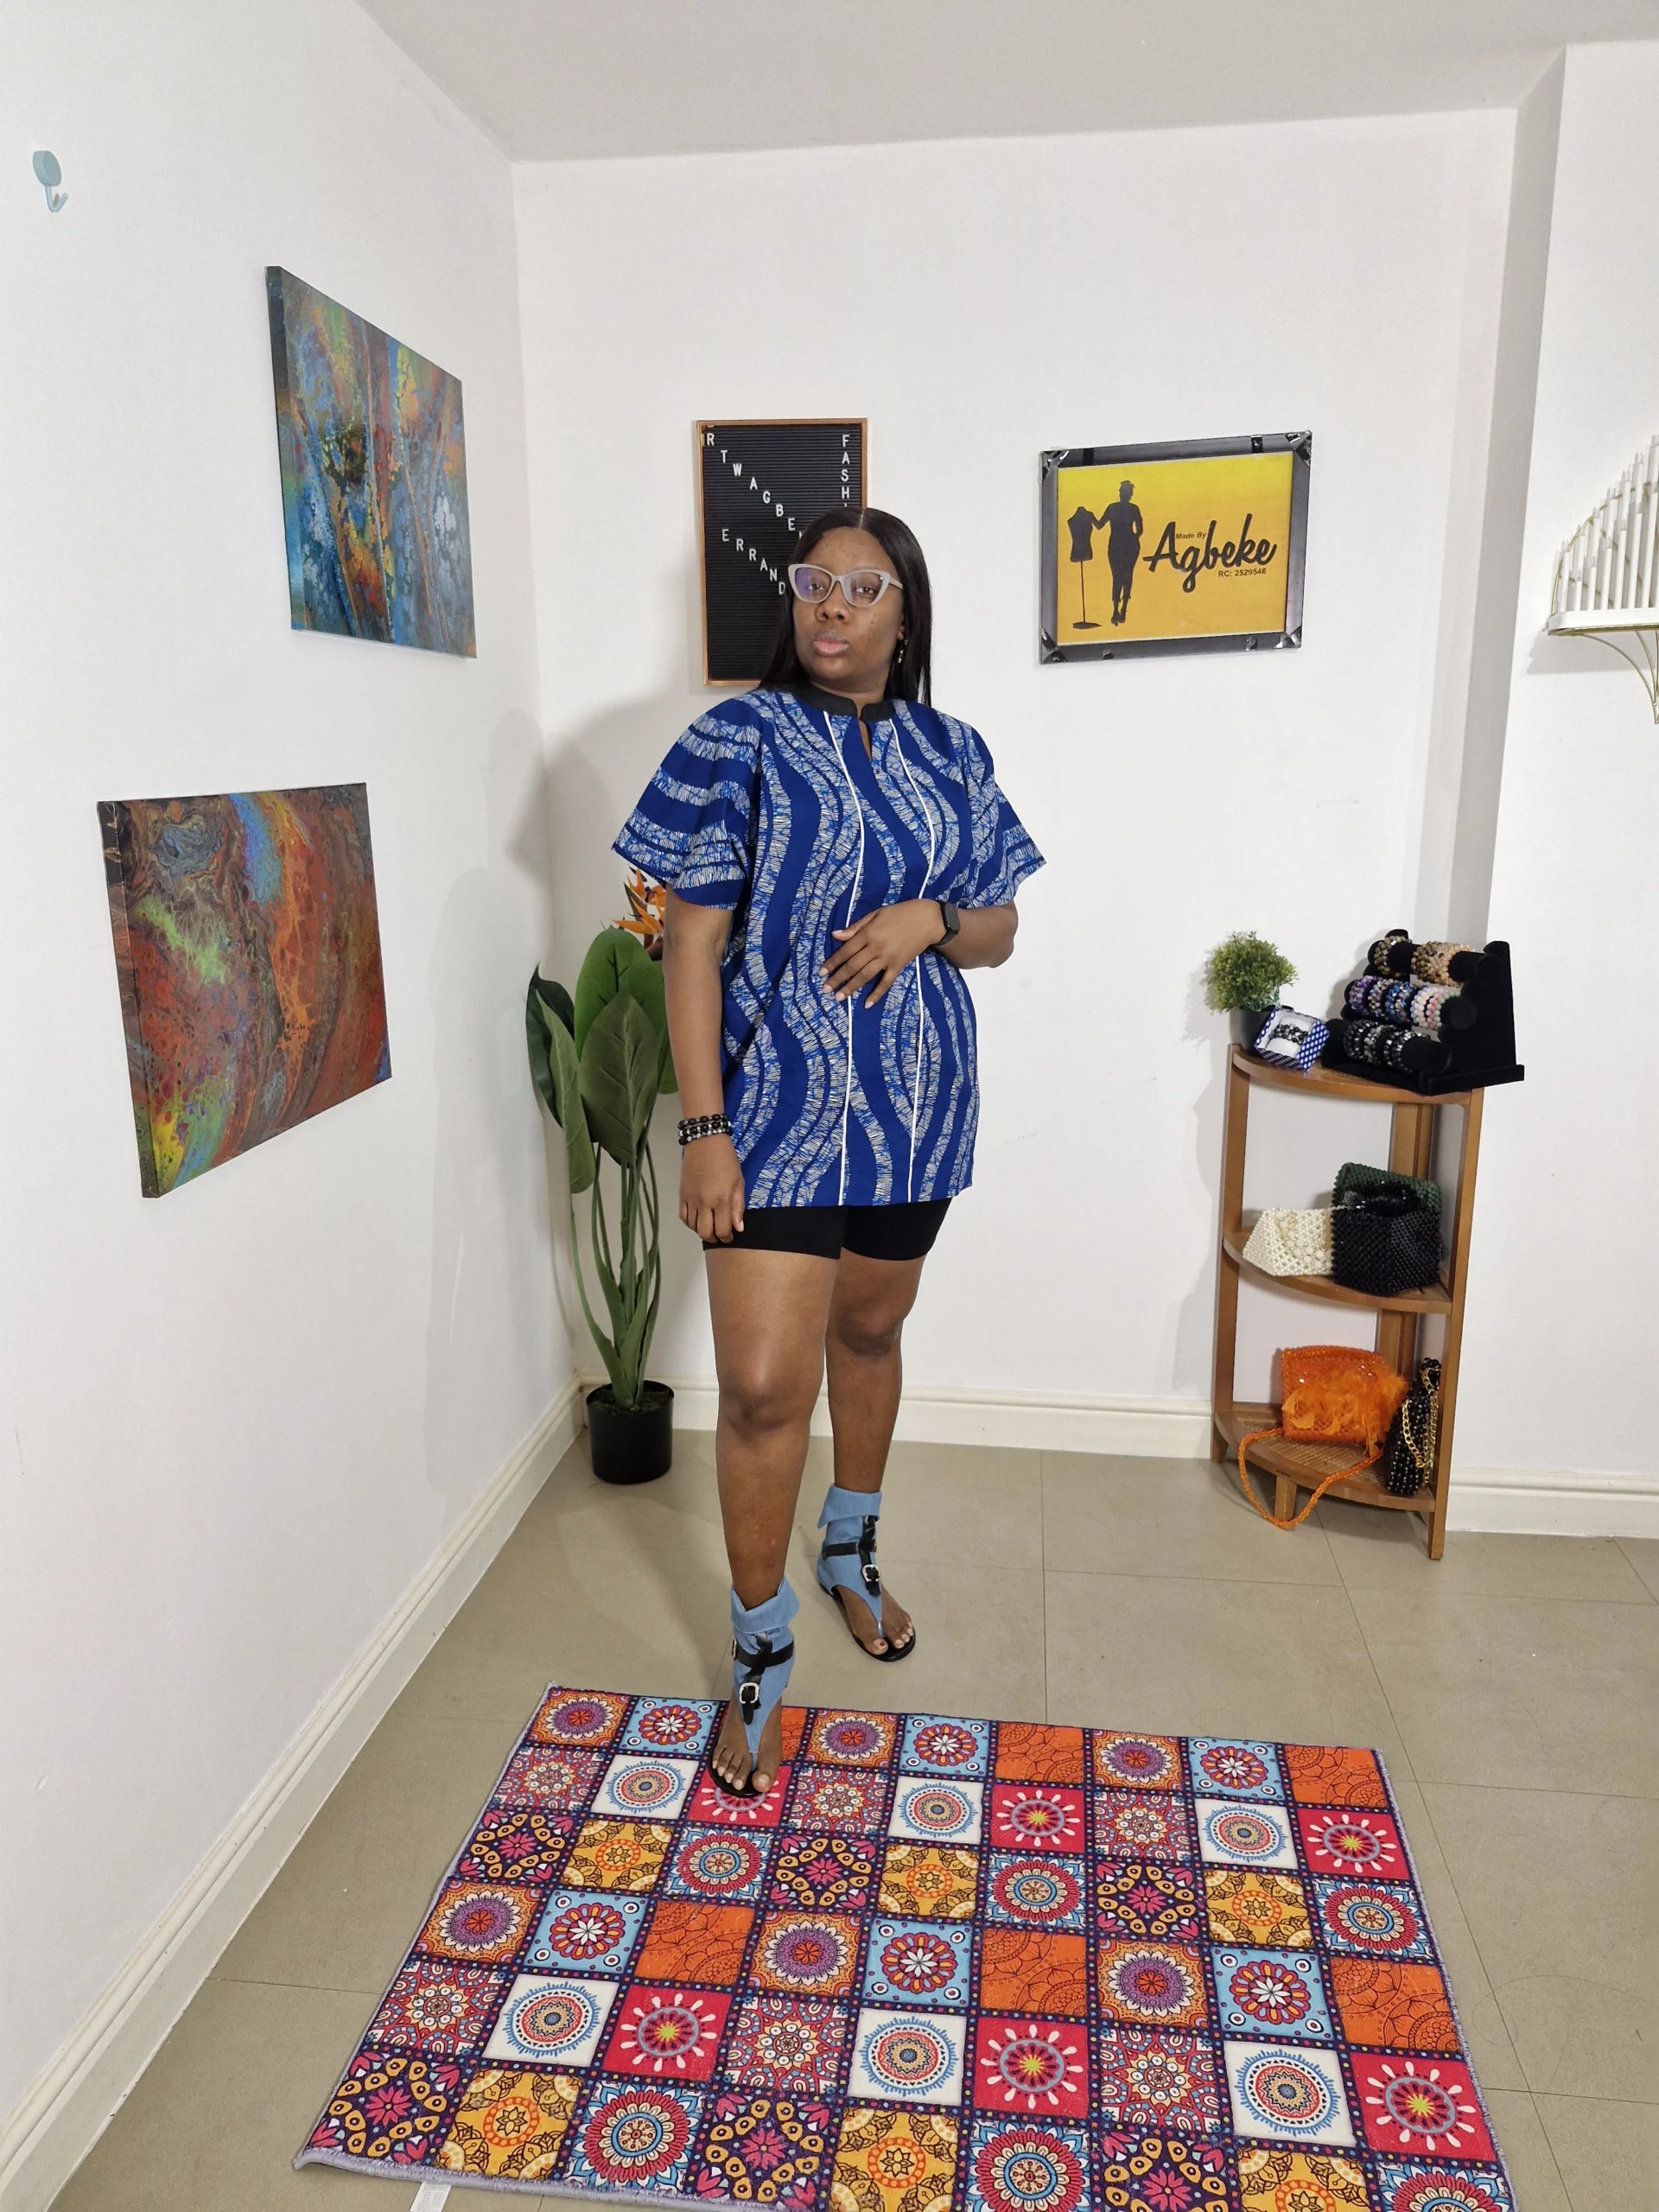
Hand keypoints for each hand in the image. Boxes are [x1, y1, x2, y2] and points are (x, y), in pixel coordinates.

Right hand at [680, 1133, 744, 1242]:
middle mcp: (704, 1203)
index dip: (727, 1237)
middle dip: (714, 1238)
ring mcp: (691, 1200)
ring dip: (702, 1231)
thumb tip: (739, 1228)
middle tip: (720, 1235)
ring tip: (710, 1226)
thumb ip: (738, 1207)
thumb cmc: (726, 1160)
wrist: (705, 1143)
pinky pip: (683, 1217)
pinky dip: (690, 1223)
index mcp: (721, 1200)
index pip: (723, 1229)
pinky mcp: (682, 1195)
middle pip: (705, 1232)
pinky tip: (697, 1220)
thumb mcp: (739, 1182)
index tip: (731, 1236)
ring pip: (693, 1227)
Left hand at [822, 899, 944, 1006]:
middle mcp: (875, 948)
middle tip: (826, 989)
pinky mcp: (898, 966)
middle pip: (852, 965)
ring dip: (851, 987)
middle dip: (838, 978)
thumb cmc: (900, 913)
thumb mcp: (876, 914)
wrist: (927, 920)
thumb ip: (855, 927)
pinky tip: (867, 1003)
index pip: (845, 951)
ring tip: (839, 997)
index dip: (832, 962)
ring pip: (865, 975)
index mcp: (868, 933)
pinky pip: (886, 982)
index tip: (822, 972)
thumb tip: (835, 935)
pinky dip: (877, 993)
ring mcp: (887, 958)